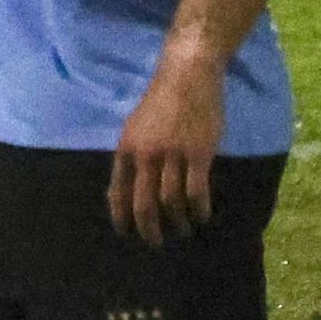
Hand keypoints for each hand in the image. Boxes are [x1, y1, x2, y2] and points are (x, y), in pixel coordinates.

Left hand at [112, 46, 227, 243]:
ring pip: (171, 202)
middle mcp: (145, 156)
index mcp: (125, 150)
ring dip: (178, 222)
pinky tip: (203, 216)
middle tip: (156, 243)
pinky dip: (199, 209)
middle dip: (148, 229)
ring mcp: (172, 155)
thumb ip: (133, 155)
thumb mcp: (136, 127)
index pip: (117, 192)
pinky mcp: (199, 154)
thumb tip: (131, 184)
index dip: (121, 217)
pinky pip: (197, 191)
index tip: (126, 233)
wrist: (187, 77)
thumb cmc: (162, 102)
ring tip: (183, 230)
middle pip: (143, 204)